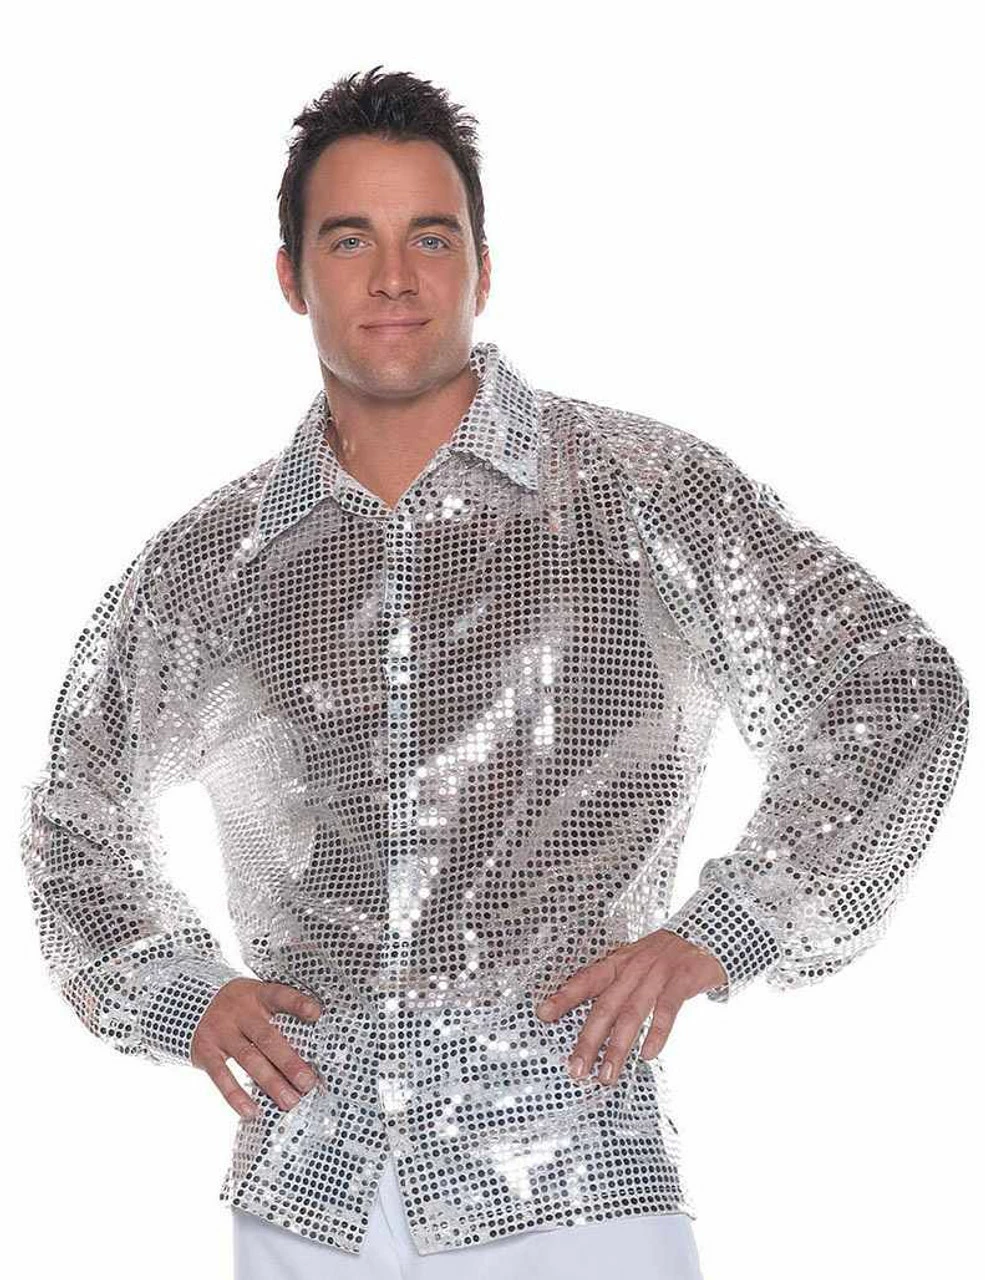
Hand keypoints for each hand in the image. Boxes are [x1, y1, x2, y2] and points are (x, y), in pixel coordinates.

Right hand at [190, 977, 323, 1118]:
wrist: (189, 1002)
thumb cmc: (238, 1006)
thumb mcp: (255, 999)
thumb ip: (277, 1016)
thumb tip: (308, 1050)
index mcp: (257, 995)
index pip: (280, 995)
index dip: (298, 1004)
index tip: (316, 1014)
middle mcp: (240, 1012)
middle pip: (267, 1038)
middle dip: (289, 1062)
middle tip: (307, 1083)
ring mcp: (221, 1032)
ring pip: (249, 1059)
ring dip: (271, 1083)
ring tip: (289, 1101)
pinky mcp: (206, 1051)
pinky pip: (222, 1076)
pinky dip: (236, 1096)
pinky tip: (252, 1111)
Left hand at [534, 930, 726, 1086]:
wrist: (706, 935)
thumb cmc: (665, 956)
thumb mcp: (636, 962)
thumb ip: (617, 985)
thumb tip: (594, 1018)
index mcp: (619, 962)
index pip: (585, 979)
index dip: (564, 997)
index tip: (543, 1014)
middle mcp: (634, 967)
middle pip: (605, 1006)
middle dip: (588, 1040)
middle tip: (576, 1068)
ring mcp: (657, 974)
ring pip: (631, 1014)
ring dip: (617, 1048)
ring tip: (607, 1074)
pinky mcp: (682, 980)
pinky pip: (666, 1011)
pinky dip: (656, 1034)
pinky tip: (647, 1055)